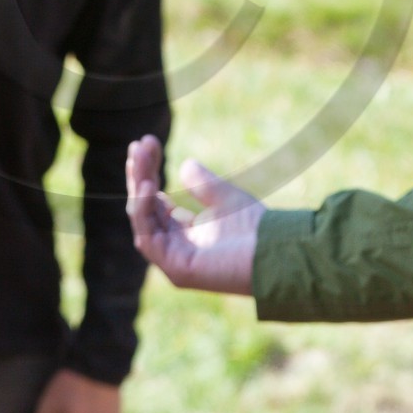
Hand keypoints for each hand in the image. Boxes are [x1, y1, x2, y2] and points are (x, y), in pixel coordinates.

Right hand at [126, 135, 263, 295]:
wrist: (274, 250)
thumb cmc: (254, 228)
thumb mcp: (224, 196)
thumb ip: (203, 183)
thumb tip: (186, 164)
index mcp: (185, 234)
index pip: (155, 203)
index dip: (148, 174)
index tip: (146, 144)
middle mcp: (175, 247)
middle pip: (145, 208)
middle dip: (139, 175)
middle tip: (138, 145)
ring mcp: (173, 260)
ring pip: (143, 220)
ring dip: (138, 187)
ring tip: (139, 158)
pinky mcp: (176, 268)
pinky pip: (148, 238)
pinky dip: (144, 210)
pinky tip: (148, 185)